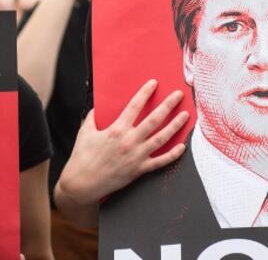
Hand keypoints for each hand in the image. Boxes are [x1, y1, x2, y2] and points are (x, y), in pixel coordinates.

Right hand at [56, 79, 188, 207]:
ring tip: (185, 116)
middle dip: (168, 105)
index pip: (135, 106)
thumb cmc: (82, 157)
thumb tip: (98, 106)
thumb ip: (93, 117)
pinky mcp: (139, 170)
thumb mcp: (85, 132)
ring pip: (161, 138)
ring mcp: (137, 156)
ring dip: (175, 126)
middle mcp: (129, 141)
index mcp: (116, 129)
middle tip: (178, 95)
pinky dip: (173, 155)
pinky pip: (160, 162)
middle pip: (154, 119)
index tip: (154, 83)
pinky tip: (182, 146)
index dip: (145, 93)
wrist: (82, 184)